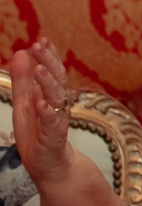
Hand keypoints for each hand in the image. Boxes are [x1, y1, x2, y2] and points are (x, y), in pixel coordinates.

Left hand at [5, 40, 70, 184]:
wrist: (50, 165)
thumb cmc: (36, 133)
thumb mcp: (24, 103)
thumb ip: (22, 80)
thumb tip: (20, 52)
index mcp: (51, 95)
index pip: (54, 71)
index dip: (49, 56)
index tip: (42, 40)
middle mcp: (58, 105)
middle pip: (57, 80)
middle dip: (49, 63)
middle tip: (40, 47)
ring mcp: (57, 120)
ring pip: (56, 98)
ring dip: (48, 84)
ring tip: (38, 70)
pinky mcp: (53, 138)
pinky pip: (52, 124)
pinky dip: (47, 113)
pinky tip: (41, 104)